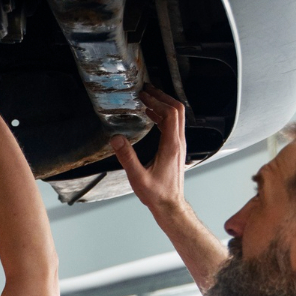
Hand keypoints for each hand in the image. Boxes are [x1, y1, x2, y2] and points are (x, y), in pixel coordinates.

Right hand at [110, 85, 185, 212]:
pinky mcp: (176, 149)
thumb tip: (116, 138)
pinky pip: (173, 125)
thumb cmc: (157, 194)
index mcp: (171, 145)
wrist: (170, 206)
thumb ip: (127, 157)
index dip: (157, 100)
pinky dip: (163, 115)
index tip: (143, 95)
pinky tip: (151, 115)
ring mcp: (179, 145)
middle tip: (146, 89)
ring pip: (177, 116)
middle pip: (177, 110)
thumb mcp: (137, 177)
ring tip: (147, 98)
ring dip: (163, 104)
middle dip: (162, 96)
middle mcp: (178, 143)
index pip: (170, 113)